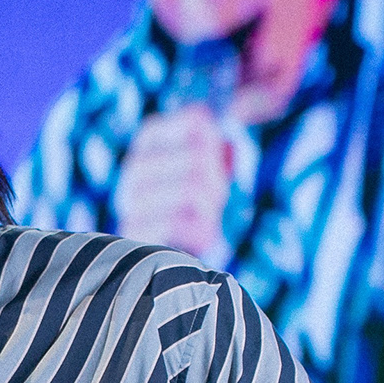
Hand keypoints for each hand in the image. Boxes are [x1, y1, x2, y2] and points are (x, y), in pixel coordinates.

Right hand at [113, 104, 231, 265]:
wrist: (165, 265)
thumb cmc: (193, 211)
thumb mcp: (208, 169)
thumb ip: (220, 143)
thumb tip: (251, 117)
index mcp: (150, 139)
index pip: (199, 121)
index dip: (218, 144)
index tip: (215, 164)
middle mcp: (134, 165)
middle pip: (200, 158)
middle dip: (218, 184)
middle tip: (212, 203)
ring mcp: (131, 199)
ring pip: (193, 189)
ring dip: (211, 210)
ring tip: (204, 221)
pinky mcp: (135, 231)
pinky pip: (182, 222)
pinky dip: (201, 232)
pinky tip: (197, 238)